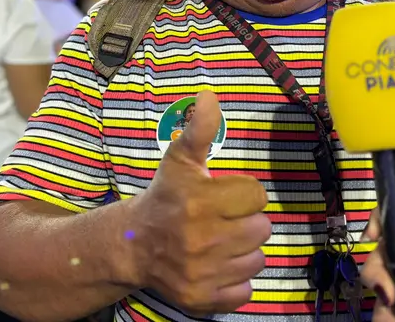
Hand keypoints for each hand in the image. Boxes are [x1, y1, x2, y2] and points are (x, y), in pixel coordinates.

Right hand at [133, 90, 270, 314]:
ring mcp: (202, 273)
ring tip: (222, 240)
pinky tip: (219, 264)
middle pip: (262, 228)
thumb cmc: (165, 197)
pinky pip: (245, 290)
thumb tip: (208, 94)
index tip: (227, 194)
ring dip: (244, 249)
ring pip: (257, 260)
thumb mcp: (180, 158)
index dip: (245, 193)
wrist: (132, 245)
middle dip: (246, 220)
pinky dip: (236, 278)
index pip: (257, 196)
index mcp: (200, 202)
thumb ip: (199, 127)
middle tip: (224, 218)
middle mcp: (202, 240)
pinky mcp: (202, 299)